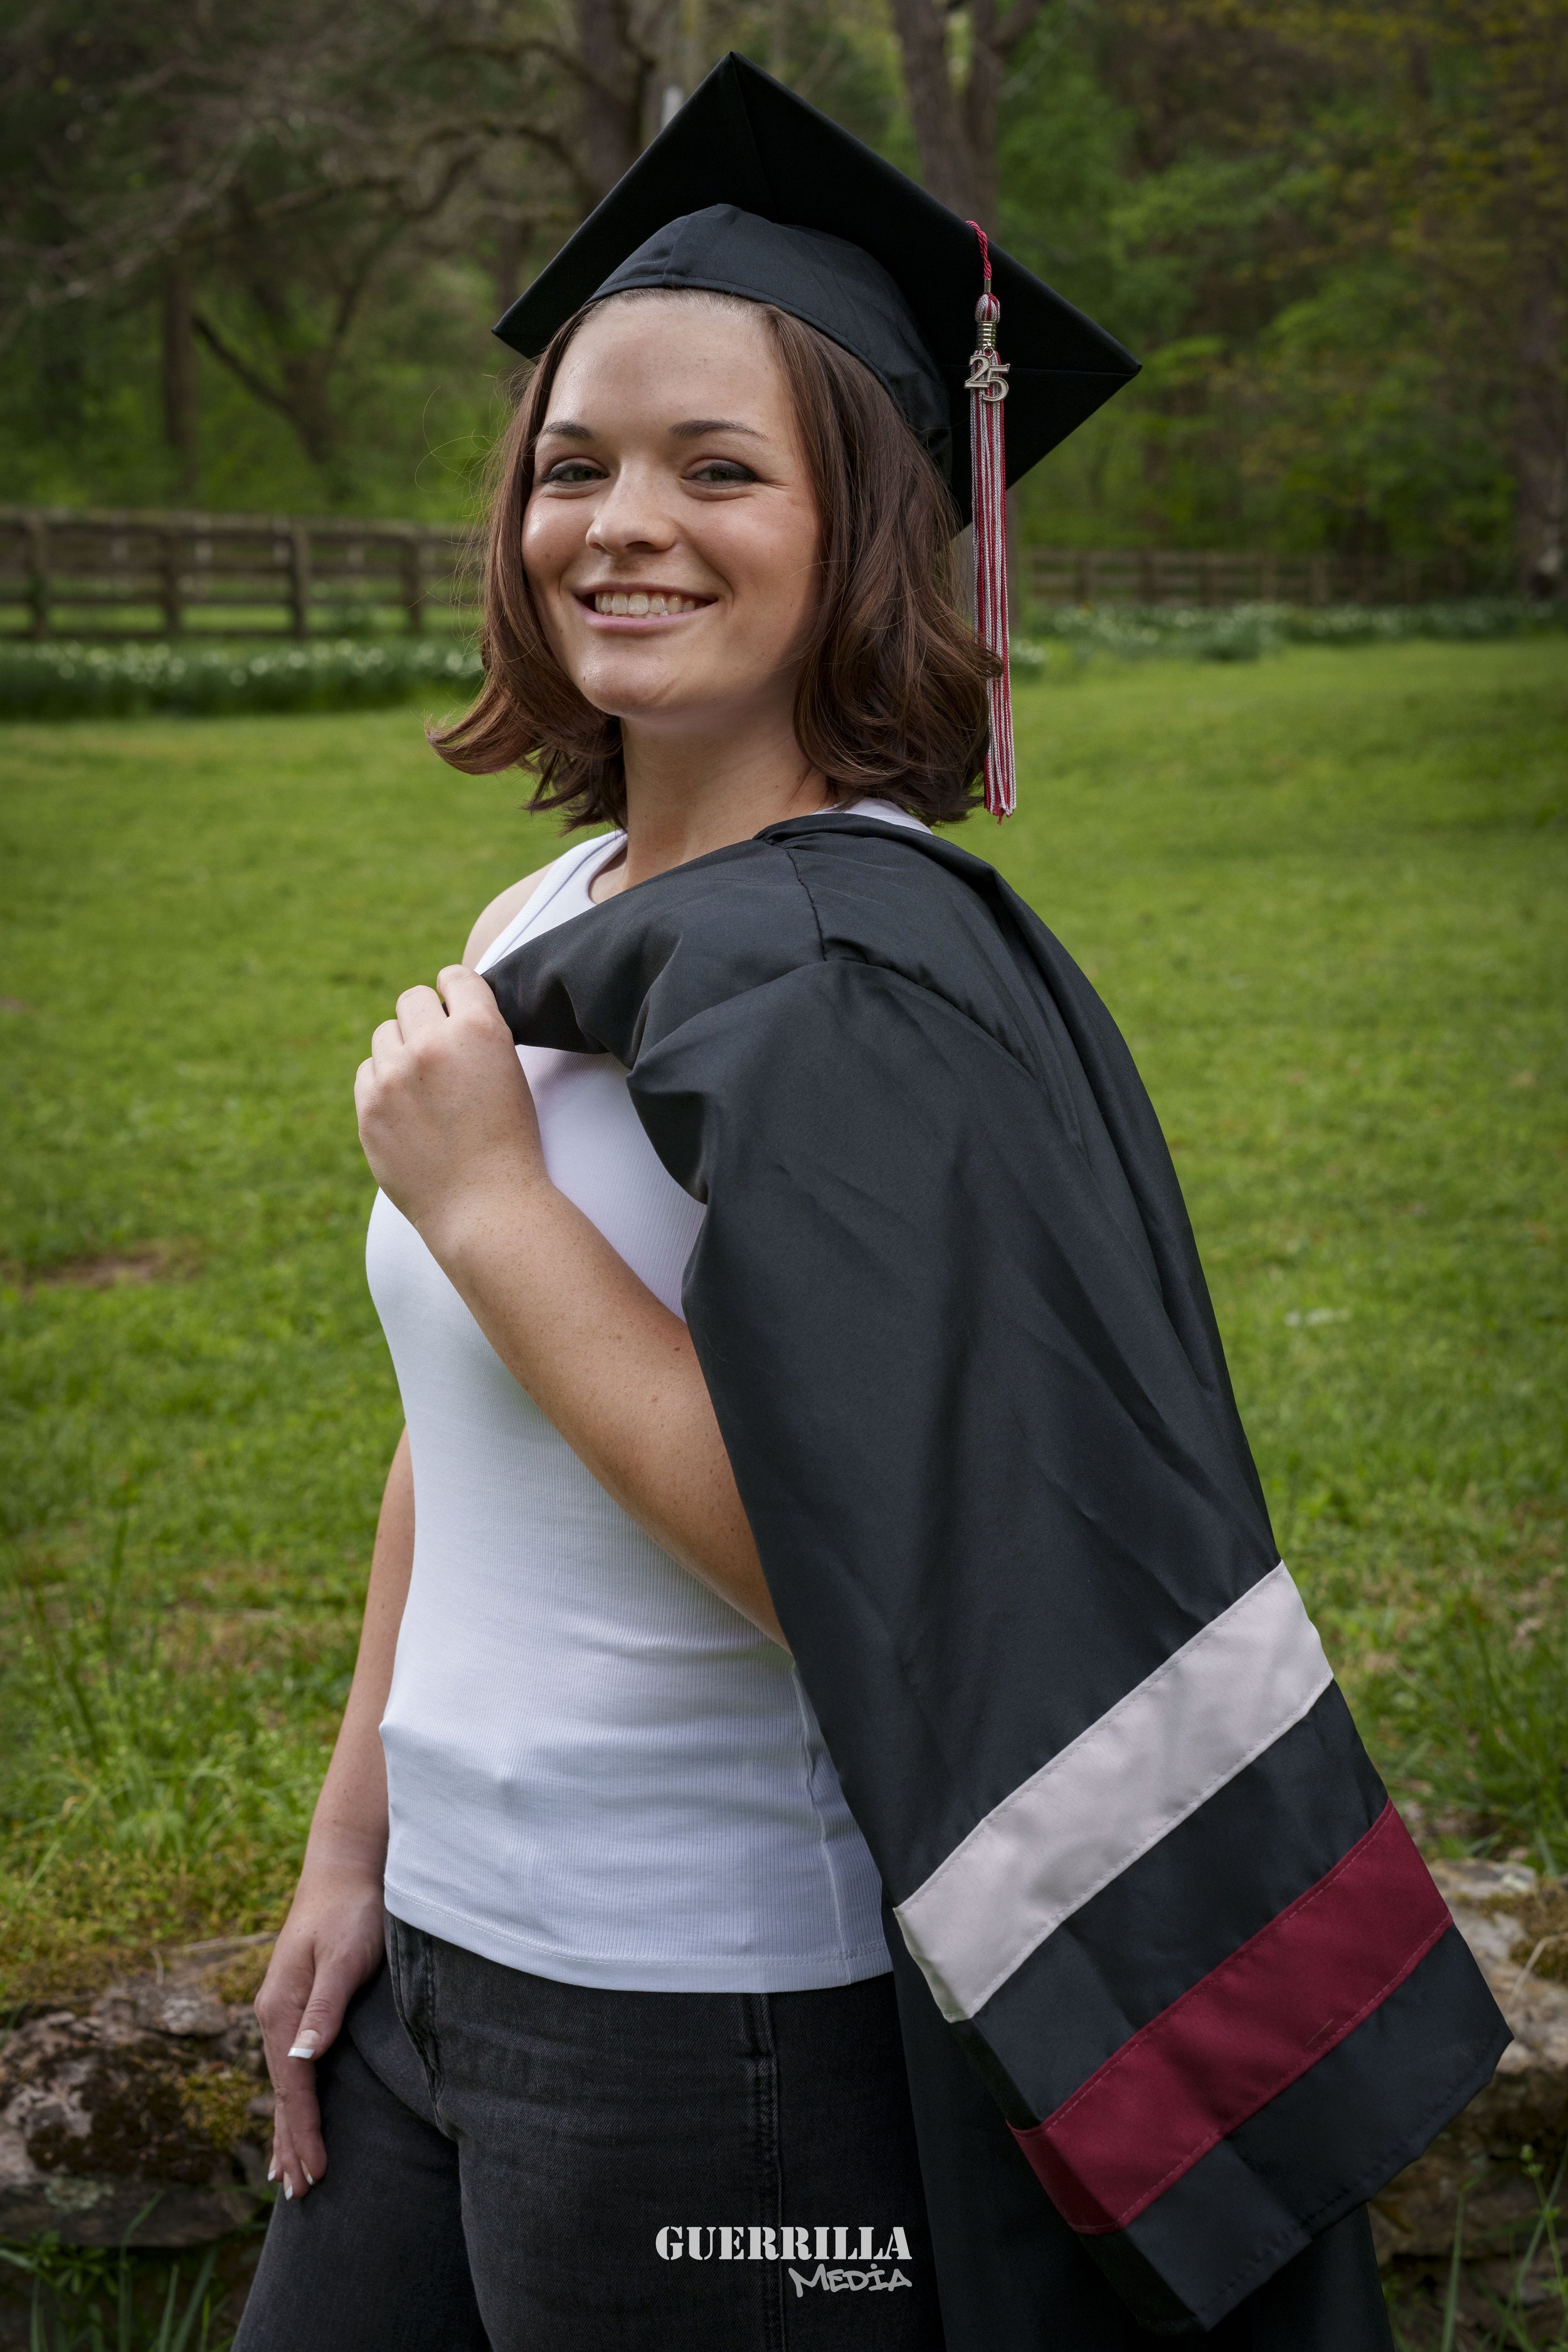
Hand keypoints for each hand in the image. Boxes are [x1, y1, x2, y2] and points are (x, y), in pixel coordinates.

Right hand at [254, 1863, 385, 2199]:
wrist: (344, 1868)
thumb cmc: (351, 1910)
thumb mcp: (342, 1956)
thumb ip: (324, 2007)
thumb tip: (304, 2058)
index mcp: (280, 2010)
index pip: (291, 2087)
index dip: (303, 2133)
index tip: (315, 2174)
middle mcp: (274, 2016)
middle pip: (280, 2094)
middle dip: (289, 2144)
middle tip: (299, 2195)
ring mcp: (281, 2010)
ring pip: (282, 2084)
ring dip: (285, 2129)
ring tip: (286, 2175)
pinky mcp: (297, 2004)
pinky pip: (288, 2067)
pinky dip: (289, 2099)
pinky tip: (290, 2114)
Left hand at [355, 966, 545, 1242]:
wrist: (487, 1208)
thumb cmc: (511, 1144)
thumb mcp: (510, 1073)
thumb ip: (475, 1035)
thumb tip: (442, 1009)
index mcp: (479, 1029)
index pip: (455, 976)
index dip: (457, 989)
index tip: (456, 1003)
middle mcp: (432, 1044)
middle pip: (413, 999)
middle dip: (426, 1017)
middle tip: (441, 1048)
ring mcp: (395, 1076)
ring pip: (385, 1034)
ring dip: (402, 1048)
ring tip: (425, 1084)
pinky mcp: (370, 1108)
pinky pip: (368, 1071)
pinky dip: (384, 1081)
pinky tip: (408, 1106)